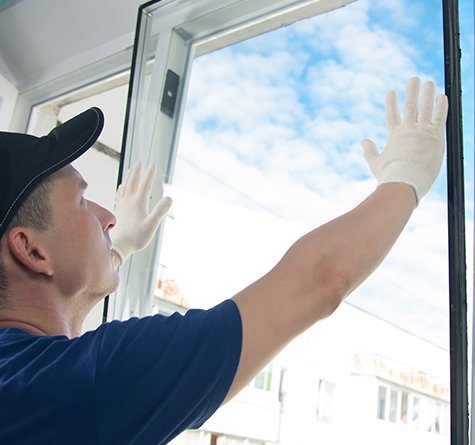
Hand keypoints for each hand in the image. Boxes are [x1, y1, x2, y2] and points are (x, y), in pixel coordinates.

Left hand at [110, 161, 171, 264]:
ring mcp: (122, 206)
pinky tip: (121, 187)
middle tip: (140, 162)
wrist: (117, 246)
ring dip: (129, 177)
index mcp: (137, 203)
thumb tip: (170, 198)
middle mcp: (128, 201)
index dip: (149, 174)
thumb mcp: (151, 225)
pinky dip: (121, 188)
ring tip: (131, 170)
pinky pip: (119, 195)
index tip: (153, 164)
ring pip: (125, 187)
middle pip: (133, 182)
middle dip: (137, 171)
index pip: (145, 184)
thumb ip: (160, 211)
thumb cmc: (135, 238)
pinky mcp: (118, 211)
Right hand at [361, 77, 447, 204]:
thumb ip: (369, 151)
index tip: (391, 93)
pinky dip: (441, 105)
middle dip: (411, 91)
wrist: (406, 180)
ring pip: (426, 107)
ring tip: (429, 82)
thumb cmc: (390, 176)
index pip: (392, 115)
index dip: (391, 103)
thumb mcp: (375, 164)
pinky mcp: (436, 135)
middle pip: (410, 106)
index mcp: (395, 136)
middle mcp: (408, 130)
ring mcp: (422, 131)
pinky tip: (442, 95)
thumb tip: (362, 141)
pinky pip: (440, 116)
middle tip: (414, 79)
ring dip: (427, 93)